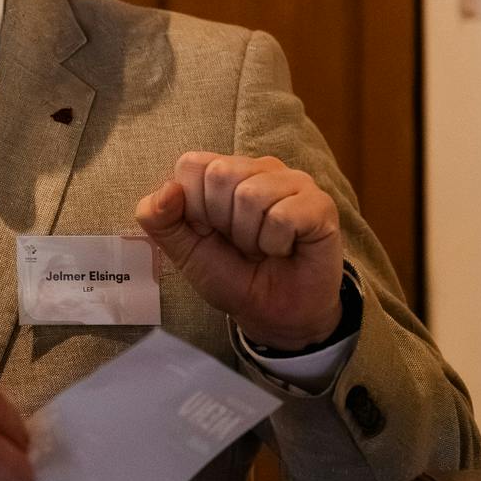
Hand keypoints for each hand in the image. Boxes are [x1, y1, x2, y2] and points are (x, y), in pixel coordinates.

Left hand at [134, 151, 343, 350]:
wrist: (273, 315)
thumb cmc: (231, 274)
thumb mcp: (183, 249)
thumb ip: (159, 219)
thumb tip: (168, 189)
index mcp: (223, 170)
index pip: (191, 165)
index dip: (193, 208)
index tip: (209, 232)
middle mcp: (260, 167)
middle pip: (220, 174)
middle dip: (221, 223)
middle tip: (240, 243)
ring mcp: (294, 182)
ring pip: (251, 195)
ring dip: (250, 237)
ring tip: (261, 248)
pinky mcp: (321, 204)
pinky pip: (282, 216)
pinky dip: (275, 245)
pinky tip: (284, 250)